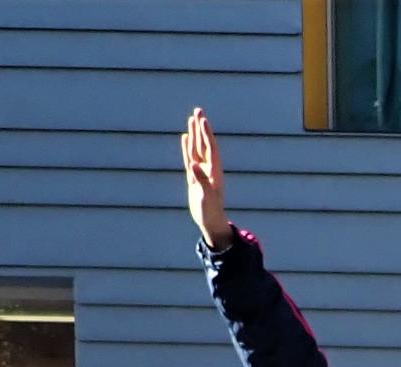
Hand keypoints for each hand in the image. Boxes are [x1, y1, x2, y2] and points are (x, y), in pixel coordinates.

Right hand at [180, 107, 231, 249]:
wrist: (210, 222)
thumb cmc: (211, 212)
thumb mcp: (206, 197)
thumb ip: (201, 180)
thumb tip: (192, 165)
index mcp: (214, 172)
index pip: (210, 148)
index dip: (207, 134)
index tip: (203, 119)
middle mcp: (209, 169)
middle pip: (204, 144)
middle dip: (201, 128)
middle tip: (198, 110)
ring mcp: (201, 172)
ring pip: (196, 148)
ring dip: (194, 134)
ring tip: (192, 119)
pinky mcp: (194, 177)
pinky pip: (189, 158)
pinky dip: (187, 147)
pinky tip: (186, 137)